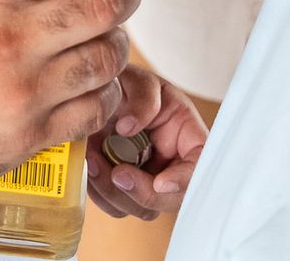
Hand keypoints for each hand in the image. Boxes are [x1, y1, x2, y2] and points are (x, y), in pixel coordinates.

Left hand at [84, 64, 208, 220]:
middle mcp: (173, 164)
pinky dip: (100, 191)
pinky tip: (89, 164)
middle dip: (142, 192)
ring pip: (141, 208)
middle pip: (170, 199)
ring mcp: (149, 178)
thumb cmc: (129, 84)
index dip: (184, 181)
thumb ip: (144, 99)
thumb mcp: (142, 81)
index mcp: (189, 139)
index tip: (160, 182)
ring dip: (115, 193)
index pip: (200, 169)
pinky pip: (116, 204)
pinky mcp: (124, 187)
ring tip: (93, 161)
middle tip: (116, 172)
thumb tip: (129, 128)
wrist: (100, 94)